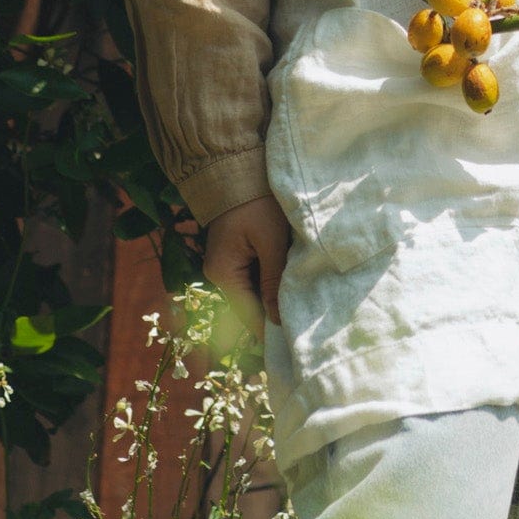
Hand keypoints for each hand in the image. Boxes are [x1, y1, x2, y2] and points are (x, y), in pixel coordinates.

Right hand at [200, 194, 290, 340]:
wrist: (236, 171)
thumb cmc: (255, 203)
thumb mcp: (270, 242)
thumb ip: (273, 281)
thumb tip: (278, 318)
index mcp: (223, 274)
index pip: (249, 314)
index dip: (269, 331)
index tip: (290, 347)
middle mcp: (218, 275)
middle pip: (248, 306)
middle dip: (272, 316)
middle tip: (301, 331)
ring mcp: (224, 265)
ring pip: (251, 293)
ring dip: (271, 299)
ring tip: (298, 311)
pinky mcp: (233, 256)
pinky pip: (251, 278)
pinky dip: (267, 283)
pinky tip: (286, 287)